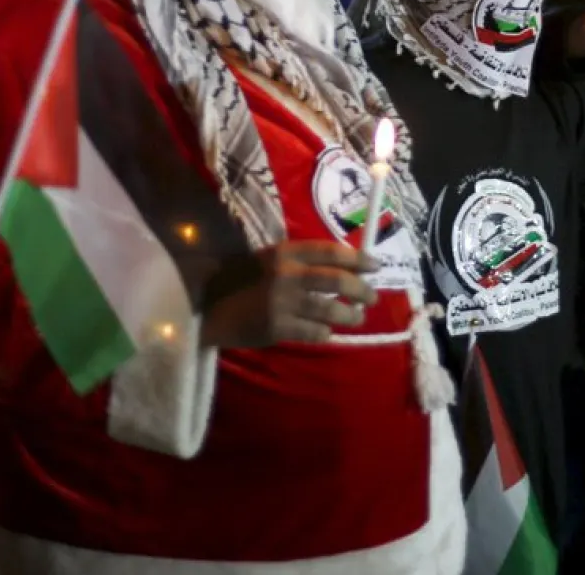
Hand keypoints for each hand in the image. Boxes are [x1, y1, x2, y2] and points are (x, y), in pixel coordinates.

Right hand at [202, 241, 379, 347]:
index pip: (331, 252)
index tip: (376, 266)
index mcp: (285, 252)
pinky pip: (314, 333)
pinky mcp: (276, 327)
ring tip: (356, 317)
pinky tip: (327, 333)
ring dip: (350, 315)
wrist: (208, 306)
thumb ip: (302, 262)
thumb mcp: (270, 260)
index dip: (358, 258)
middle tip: (372, 297)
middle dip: (361, 290)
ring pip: (331, 310)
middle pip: (337, 281)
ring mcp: (281, 302)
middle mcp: (286, 274)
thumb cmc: (243, 280)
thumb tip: (346, 267)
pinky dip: (325, 334)